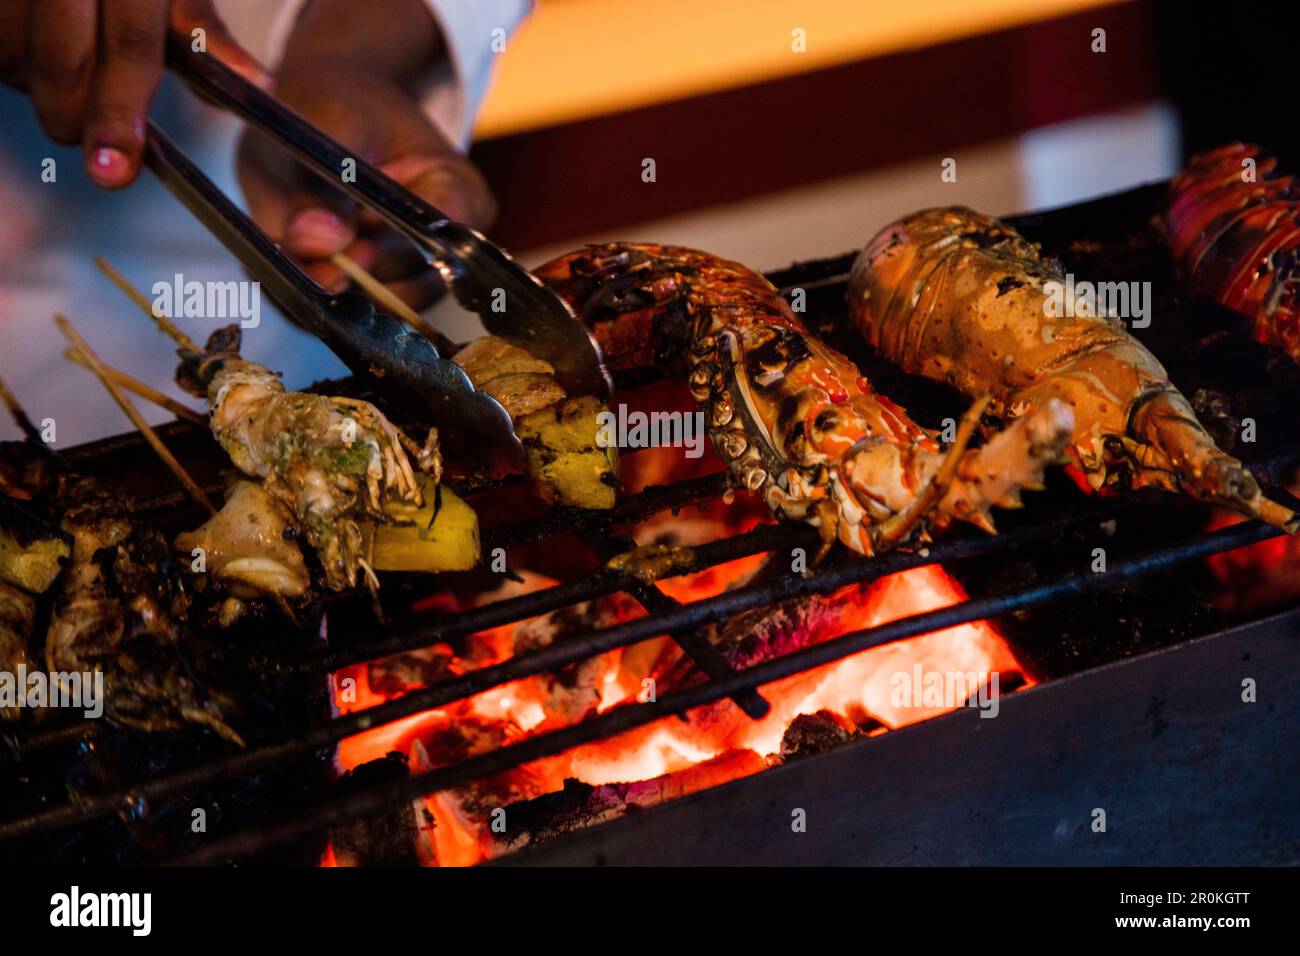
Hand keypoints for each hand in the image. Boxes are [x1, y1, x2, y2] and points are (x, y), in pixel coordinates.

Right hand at [0, 0, 266, 187]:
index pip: (130, 46)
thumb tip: (257, 86)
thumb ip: (202, 34)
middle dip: (75, 117)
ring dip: (39, 89)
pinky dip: (15, 67)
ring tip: (65, 78)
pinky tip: (35, 57)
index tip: (115, 172)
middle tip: (97, 144)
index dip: (120, 112)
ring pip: (15, 59)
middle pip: (62, 63)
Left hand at [238, 0, 495, 311]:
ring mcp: (403, 276)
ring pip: (371, 311)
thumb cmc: (335, 102)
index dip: (401, 251)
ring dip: (321, 287)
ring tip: (284, 244)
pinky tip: (276, 258)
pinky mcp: (362, 294)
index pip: (450, 240)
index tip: (354, 250)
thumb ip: (324, 184)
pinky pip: (332, 316)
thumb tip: (319, 240)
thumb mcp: (327, 122)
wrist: (311, 110)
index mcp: (456, 192)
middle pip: (409, 285)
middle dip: (353, 273)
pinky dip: (298, 295)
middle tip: (304, 245)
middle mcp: (441, 246)